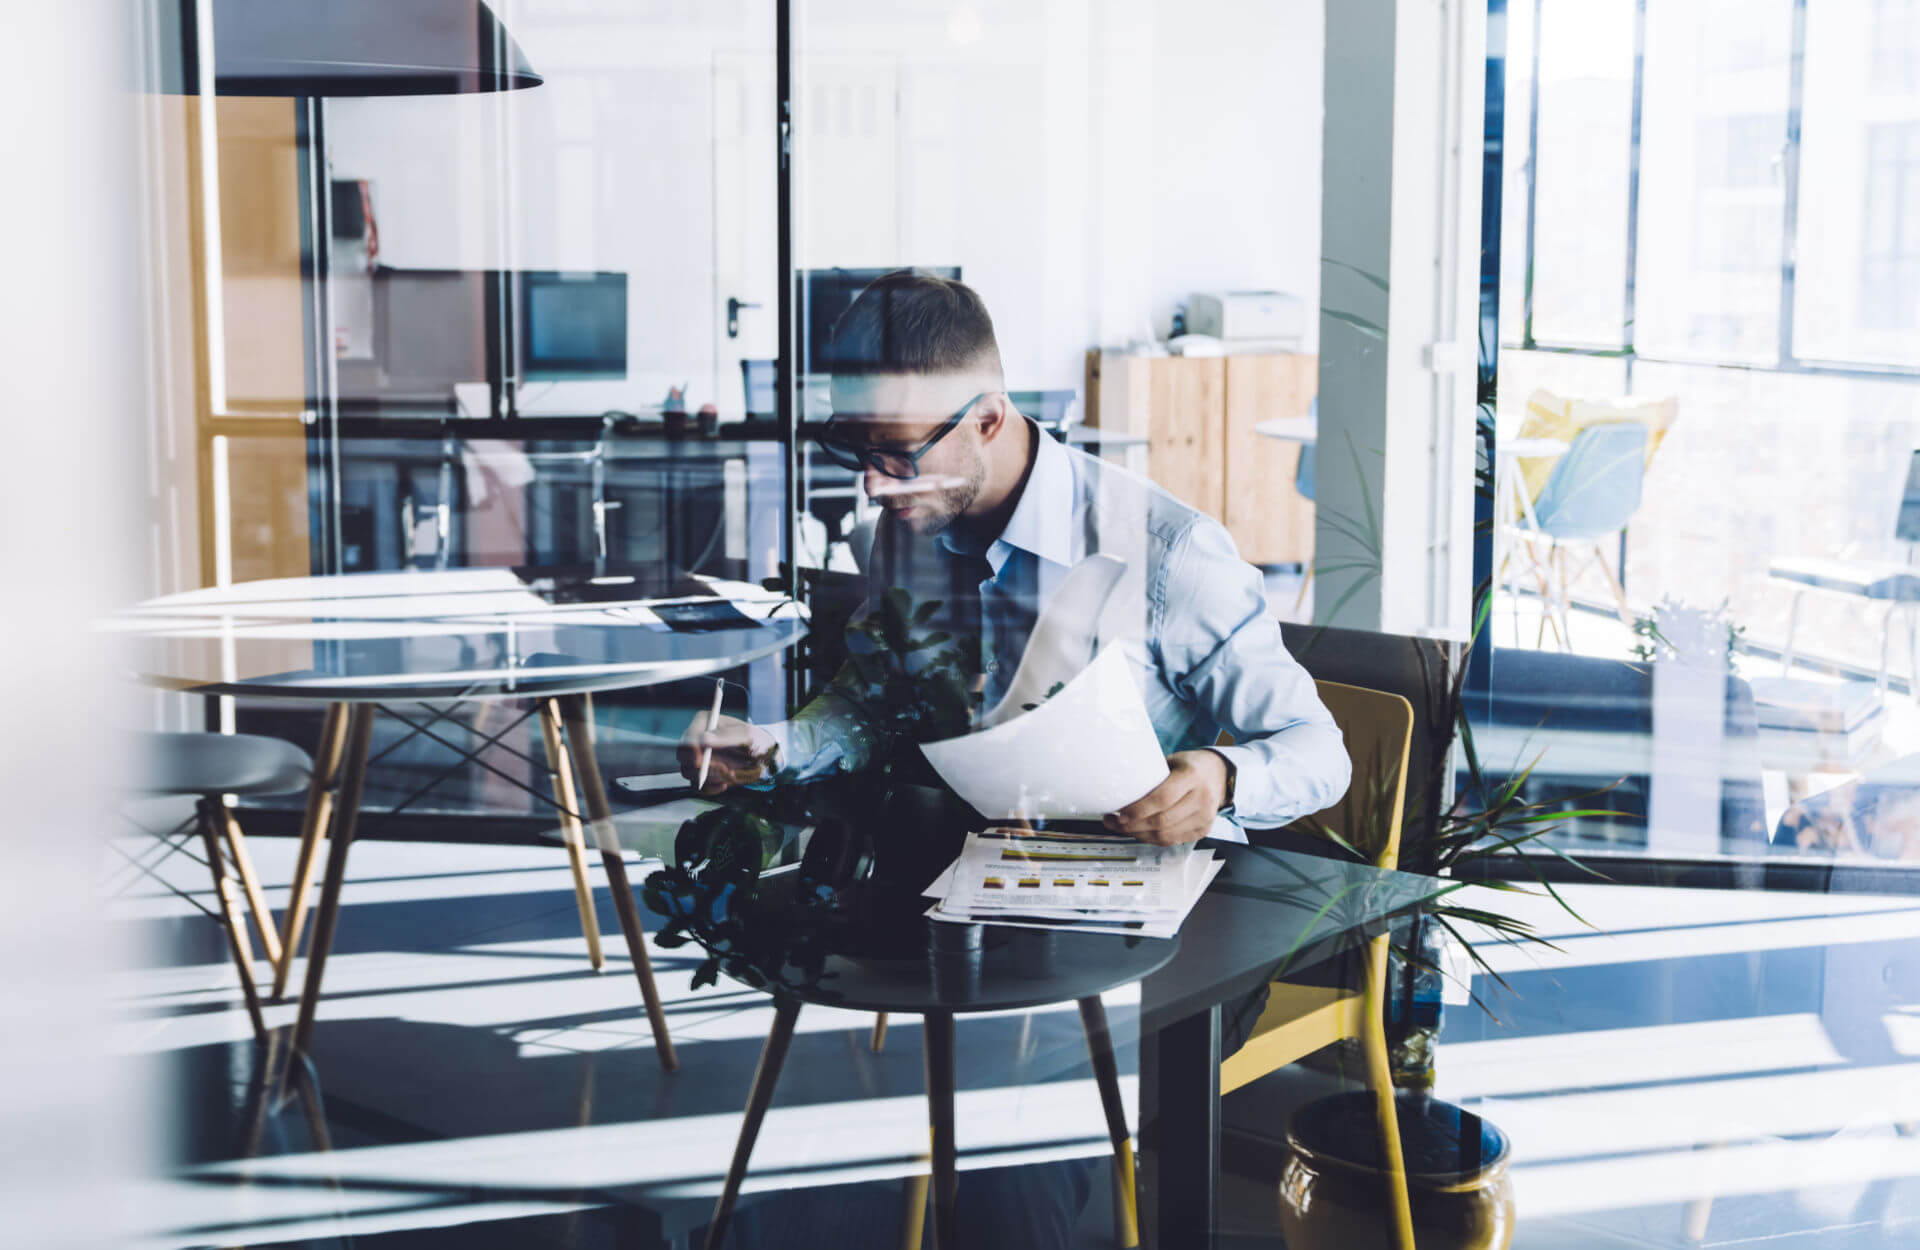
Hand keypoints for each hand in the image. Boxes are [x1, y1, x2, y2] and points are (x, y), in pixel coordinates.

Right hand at [677, 713, 777, 793]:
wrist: (763, 757)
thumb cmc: (755, 740)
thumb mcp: (746, 735)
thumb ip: (726, 737)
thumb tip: (704, 739)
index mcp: (704, 723)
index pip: (687, 738)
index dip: (690, 750)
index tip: (700, 760)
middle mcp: (697, 739)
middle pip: (682, 756)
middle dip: (698, 766)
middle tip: (718, 769)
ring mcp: (698, 757)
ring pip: (689, 772)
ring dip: (709, 776)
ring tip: (730, 773)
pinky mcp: (703, 773)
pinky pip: (698, 785)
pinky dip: (711, 787)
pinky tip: (725, 784)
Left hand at [1102, 751, 1227, 845]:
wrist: (1220, 775)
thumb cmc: (1191, 766)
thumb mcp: (1173, 761)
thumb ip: (1153, 775)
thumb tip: (1120, 788)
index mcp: (1193, 776)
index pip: (1163, 798)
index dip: (1139, 809)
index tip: (1120, 813)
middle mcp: (1202, 798)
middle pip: (1162, 821)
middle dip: (1133, 825)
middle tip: (1113, 822)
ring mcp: (1205, 817)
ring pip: (1166, 835)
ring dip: (1139, 834)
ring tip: (1121, 827)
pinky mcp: (1202, 830)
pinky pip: (1172, 840)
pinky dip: (1152, 839)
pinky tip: (1139, 832)